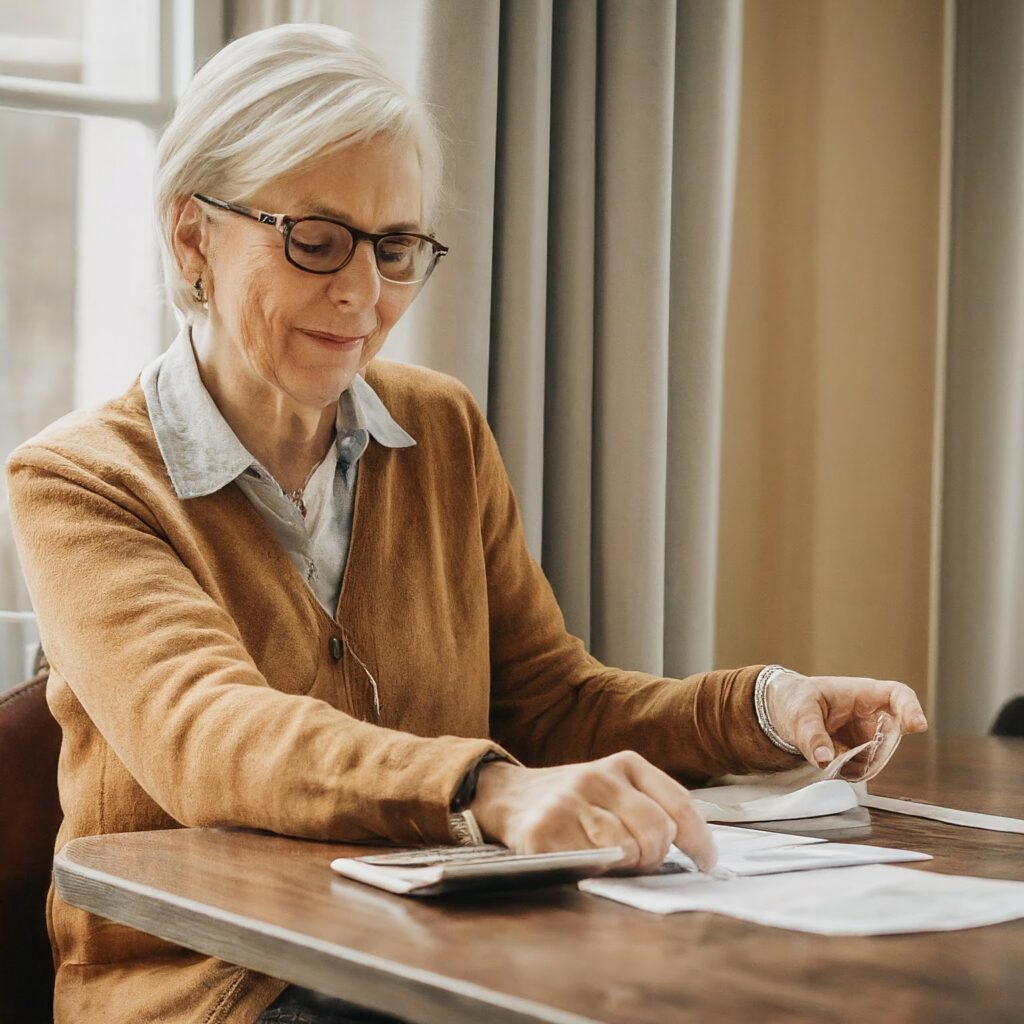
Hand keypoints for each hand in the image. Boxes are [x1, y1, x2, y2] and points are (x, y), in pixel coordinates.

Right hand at [469, 752, 716, 872]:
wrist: (507, 795)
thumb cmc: (573, 800)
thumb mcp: (612, 787)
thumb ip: (648, 807)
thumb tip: (692, 852)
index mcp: (625, 764)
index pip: (678, 802)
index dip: (699, 839)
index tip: (707, 863)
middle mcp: (599, 777)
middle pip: (656, 831)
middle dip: (654, 857)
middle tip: (640, 862)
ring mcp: (570, 802)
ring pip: (626, 850)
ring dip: (623, 866)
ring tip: (607, 859)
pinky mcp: (546, 831)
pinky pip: (589, 865)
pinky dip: (591, 871)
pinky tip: (580, 860)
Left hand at [767, 670, 927, 767]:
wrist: (780, 712)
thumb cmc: (794, 699)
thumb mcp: (799, 713)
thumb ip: (811, 736)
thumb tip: (825, 761)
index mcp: (861, 694)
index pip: (897, 695)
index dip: (912, 708)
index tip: (918, 726)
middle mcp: (870, 716)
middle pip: (890, 738)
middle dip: (870, 752)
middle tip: (839, 755)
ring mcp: (865, 737)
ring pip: (875, 759)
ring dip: (855, 765)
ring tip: (826, 756)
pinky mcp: (856, 754)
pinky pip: (861, 770)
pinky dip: (847, 772)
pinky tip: (828, 764)